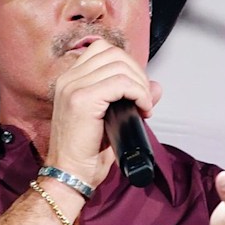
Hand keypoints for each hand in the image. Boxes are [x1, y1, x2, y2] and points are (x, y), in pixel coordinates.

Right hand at [46, 40, 161, 187]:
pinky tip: (142, 109)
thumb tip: (156, 87)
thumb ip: (131, 98)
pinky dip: (138, 93)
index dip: (127, 66)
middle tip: (144, 99)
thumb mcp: (111, 120)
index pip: (102, 50)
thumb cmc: (86, 153)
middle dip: (137, 73)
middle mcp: (68, 79)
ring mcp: (73, 87)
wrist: (69, 174)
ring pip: (119, 66)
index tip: (136, 90)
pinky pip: (121, 83)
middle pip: (113, 53)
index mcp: (70, 79)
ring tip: (143, 106)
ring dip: (140, 85)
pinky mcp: (82, 99)